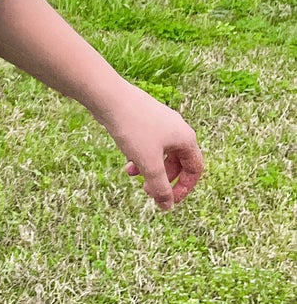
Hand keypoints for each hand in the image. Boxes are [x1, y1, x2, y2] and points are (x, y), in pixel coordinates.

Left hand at [99, 86, 203, 210]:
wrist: (109, 97)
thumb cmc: (133, 129)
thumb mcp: (148, 163)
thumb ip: (160, 187)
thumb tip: (168, 206)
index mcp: (185, 138)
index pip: (195, 169)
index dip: (184, 188)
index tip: (169, 200)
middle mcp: (177, 128)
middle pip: (177, 162)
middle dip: (163, 178)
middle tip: (146, 190)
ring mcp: (161, 121)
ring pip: (161, 153)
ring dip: (149, 168)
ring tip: (131, 175)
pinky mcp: (144, 118)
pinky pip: (148, 143)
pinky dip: (140, 155)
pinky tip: (126, 161)